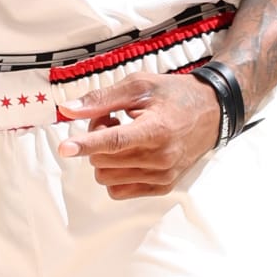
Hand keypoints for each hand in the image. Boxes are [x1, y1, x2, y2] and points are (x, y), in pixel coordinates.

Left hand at [58, 70, 220, 198]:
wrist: (211, 111)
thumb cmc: (174, 95)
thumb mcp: (139, 86)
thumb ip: (102, 99)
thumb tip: (68, 110)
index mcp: (157, 129)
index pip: (115, 141)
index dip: (87, 144)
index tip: (65, 148)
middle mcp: (161, 158)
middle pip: (103, 160)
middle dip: (96, 139)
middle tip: (110, 119)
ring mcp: (163, 176)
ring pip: (107, 177)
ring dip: (104, 157)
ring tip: (123, 136)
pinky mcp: (163, 187)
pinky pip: (119, 191)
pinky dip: (114, 173)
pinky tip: (128, 154)